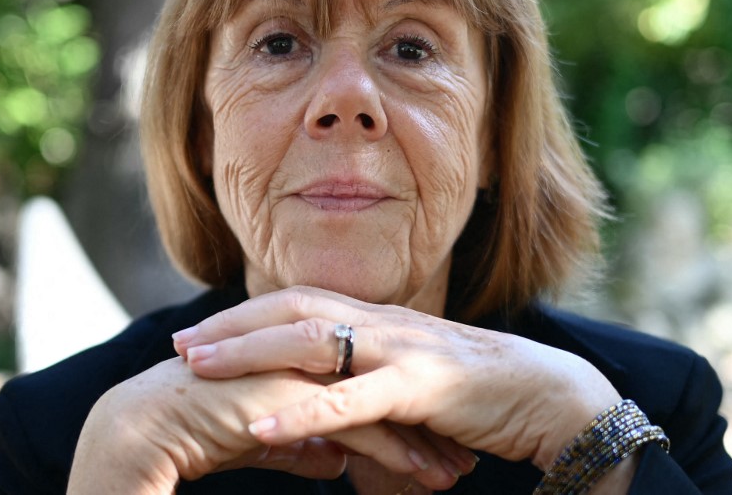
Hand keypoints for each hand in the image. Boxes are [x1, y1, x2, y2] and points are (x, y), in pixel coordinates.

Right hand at [67, 355, 471, 492]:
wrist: (143, 427)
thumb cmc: (198, 429)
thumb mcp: (264, 440)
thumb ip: (302, 444)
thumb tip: (336, 459)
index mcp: (301, 354)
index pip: (368, 377)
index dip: (406, 407)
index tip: (441, 436)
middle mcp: (305, 353)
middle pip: (383, 382)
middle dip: (428, 418)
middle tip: (466, 449)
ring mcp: (299, 369)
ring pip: (377, 401)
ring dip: (422, 438)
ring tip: (457, 473)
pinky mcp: (290, 394)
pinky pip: (354, 422)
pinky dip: (394, 450)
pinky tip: (424, 477)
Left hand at [173, 286, 622, 470]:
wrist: (553, 396)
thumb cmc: (481, 395)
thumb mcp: (413, 386)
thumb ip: (370, 388)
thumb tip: (330, 412)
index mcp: (379, 320)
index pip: (299, 304)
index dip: (247, 315)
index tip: (200, 332)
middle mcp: (383, 322)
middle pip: (292, 310)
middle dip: (231, 326)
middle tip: (178, 344)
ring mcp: (401, 349)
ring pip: (311, 341)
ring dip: (248, 353)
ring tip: (195, 369)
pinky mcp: (422, 385)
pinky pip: (351, 400)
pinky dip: (302, 413)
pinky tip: (258, 427)